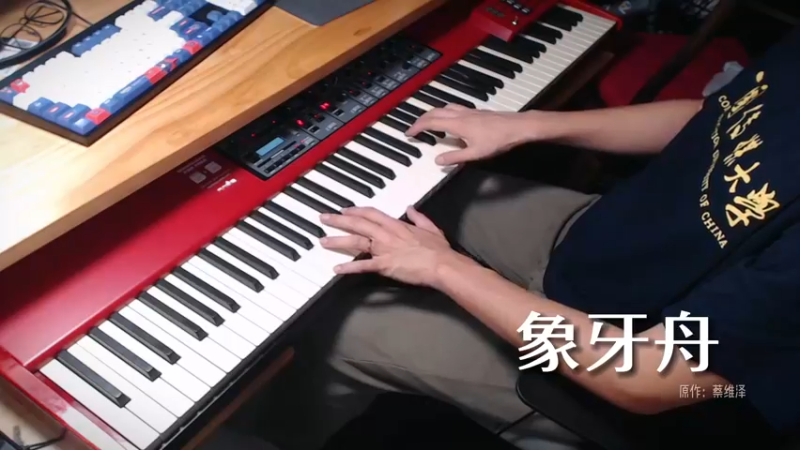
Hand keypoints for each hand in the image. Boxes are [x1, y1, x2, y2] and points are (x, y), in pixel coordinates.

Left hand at [319, 206, 468, 286]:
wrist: (441, 264)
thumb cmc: (438, 249)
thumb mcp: (430, 227)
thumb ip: (418, 217)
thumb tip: (411, 208)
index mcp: (396, 225)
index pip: (371, 214)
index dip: (356, 211)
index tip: (345, 210)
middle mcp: (386, 234)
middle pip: (358, 224)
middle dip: (339, 220)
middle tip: (324, 218)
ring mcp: (383, 249)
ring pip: (356, 242)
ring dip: (338, 240)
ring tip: (323, 241)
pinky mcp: (384, 265)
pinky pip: (363, 266)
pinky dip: (349, 267)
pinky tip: (337, 269)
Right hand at [406, 104, 551, 164]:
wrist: (518, 126)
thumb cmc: (498, 140)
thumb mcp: (475, 154)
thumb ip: (455, 157)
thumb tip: (437, 160)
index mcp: (457, 124)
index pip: (431, 122)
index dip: (417, 127)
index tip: (408, 133)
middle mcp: (460, 114)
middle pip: (435, 112)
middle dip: (421, 119)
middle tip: (413, 128)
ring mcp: (469, 111)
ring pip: (444, 107)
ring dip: (432, 113)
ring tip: (427, 122)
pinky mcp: (476, 111)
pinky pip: (453, 108)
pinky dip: (444, 112)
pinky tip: (449, 119)